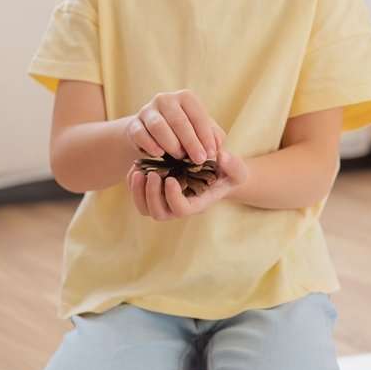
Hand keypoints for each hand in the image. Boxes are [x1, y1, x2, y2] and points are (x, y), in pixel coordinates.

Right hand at [124, 90, 218, 164]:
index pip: (198, 116)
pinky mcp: (133, 124)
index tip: (211, 154)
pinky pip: (140, 134)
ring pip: (158, 126)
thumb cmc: (184, 133)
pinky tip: (159, 155)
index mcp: (185, 98)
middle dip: (191, 142)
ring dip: (171, 144)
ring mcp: (147, 111)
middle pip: (179, 121)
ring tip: (180, 157)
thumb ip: (213, 137)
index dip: (206, 136)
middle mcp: (165, 99)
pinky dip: (150, 145)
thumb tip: (218, 147)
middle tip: (199, 160)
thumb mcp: (200, 131)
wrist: (152, 135)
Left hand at [128, 149, 248, 220]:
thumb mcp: (237, 170)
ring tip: (139, 171)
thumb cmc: (228, 174)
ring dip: (138, 191)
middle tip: (152, 174)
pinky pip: (138, 196)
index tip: (171, 178)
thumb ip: (233, 165)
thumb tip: (221, 156)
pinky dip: (133, 184)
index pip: (181, 209)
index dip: (173, 197)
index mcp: (197, 204)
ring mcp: (166, 201)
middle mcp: (179, 207)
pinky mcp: (156, 193)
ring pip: (145, 208)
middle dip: (152, 195)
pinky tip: (136, 167)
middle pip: (159, 213)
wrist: (217, 174)